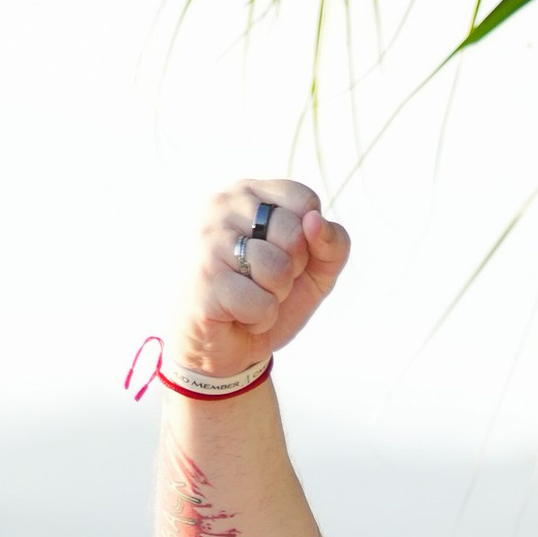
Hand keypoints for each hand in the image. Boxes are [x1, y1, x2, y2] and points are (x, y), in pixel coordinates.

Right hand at [170, 179, 351, 382]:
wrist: (224, 344)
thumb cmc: (265, 295)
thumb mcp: (314, 270)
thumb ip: (333, 243)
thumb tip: (315, 222)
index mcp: (250, 192)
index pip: (305, 200)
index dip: (309, 239)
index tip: (282, 254)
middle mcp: (223, 206)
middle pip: (294, 235)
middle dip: (291, 272)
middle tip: (262, 281)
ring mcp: (209, 240)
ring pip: (278, 270)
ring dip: (275, 298)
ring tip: (249, 297)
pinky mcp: (205, 280)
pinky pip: (261, 304)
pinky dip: (259, 320)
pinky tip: (237, 315)